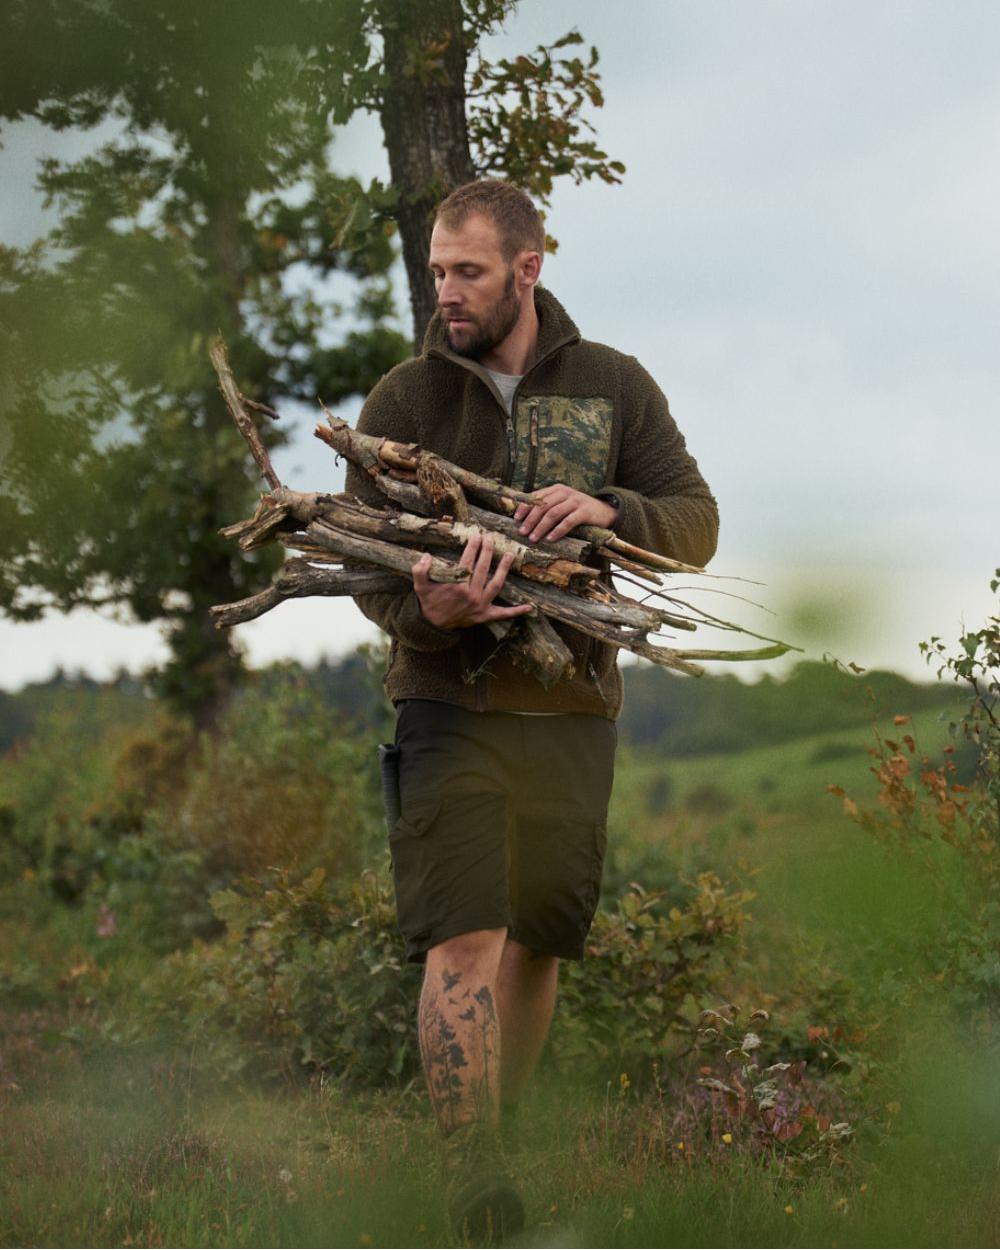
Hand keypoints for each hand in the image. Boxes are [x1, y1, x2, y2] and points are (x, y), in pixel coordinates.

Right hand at [411, 532, 534, 629]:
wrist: (433, 625)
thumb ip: (420, 570)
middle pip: (482, 569)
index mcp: (456, 586)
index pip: (467, 561)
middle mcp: (471, 595)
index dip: (473, 547)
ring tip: (509, 555)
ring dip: (503, 569)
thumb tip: (426, 556)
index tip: (476, 535)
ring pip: (496, 584)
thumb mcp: (420, 586)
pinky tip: (530, 607)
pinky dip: (516, 611)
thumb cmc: (429, 602)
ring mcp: (480, 606)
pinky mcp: (486, 616)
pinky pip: (503, 613)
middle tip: (490, 538)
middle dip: (487, 551)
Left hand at [513, 484, 618, 543]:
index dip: (524, 508)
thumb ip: (548, 507)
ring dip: (541, 527)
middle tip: (522, 532)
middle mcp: (565, 493)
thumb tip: (525, 521)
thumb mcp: (562, 504)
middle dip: (530, 520)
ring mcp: (575, 501)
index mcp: (556, 490)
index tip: (516, 519)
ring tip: (533, 538)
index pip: (536, 497)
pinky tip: (551, 539)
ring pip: (553, 513)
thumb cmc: (579, 510)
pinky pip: (568, 521)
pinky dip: (558, 531)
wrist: (605, 511)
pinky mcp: (584, 512)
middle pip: (542, 506)